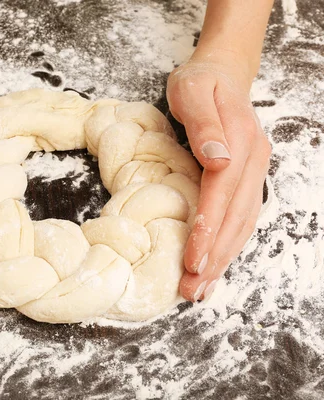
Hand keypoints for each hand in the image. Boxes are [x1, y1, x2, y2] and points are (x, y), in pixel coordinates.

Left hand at [166, 52, 271, 301]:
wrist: (222, 72)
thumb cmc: (199, 81)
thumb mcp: (193, 90)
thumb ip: (205, 123)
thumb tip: (217, 159)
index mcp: (240, 141)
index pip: (223, 193)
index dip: (209, 227)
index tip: (192, 258)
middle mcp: (253, 161)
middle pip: (237, 217)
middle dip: (215, 255)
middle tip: (192, 289)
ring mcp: (253, 172)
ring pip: (243, 223)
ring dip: (224, 258)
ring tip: (201, 288)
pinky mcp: (247, 179)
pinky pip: (241, 217)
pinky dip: (229, 244)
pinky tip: (215, 263)